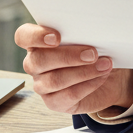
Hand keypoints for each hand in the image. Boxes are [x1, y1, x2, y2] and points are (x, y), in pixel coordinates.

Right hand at [15, 24, 132, 115]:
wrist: (109, 78)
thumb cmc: (96, 52)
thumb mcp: (90, 38)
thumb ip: (83, 33)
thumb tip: (92, 30)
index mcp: (38, 42)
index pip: (23, 36)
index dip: (35, 36)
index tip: (57, 37)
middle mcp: (35, 64)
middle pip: (38, 60)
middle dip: (68, 56)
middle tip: (93, 53)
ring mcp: (42, 85)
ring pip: (54, 80)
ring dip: (83, 72)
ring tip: (104, 65)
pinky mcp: (54, 102)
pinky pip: (67, 95)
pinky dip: (88, 85)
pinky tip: (101, 76)